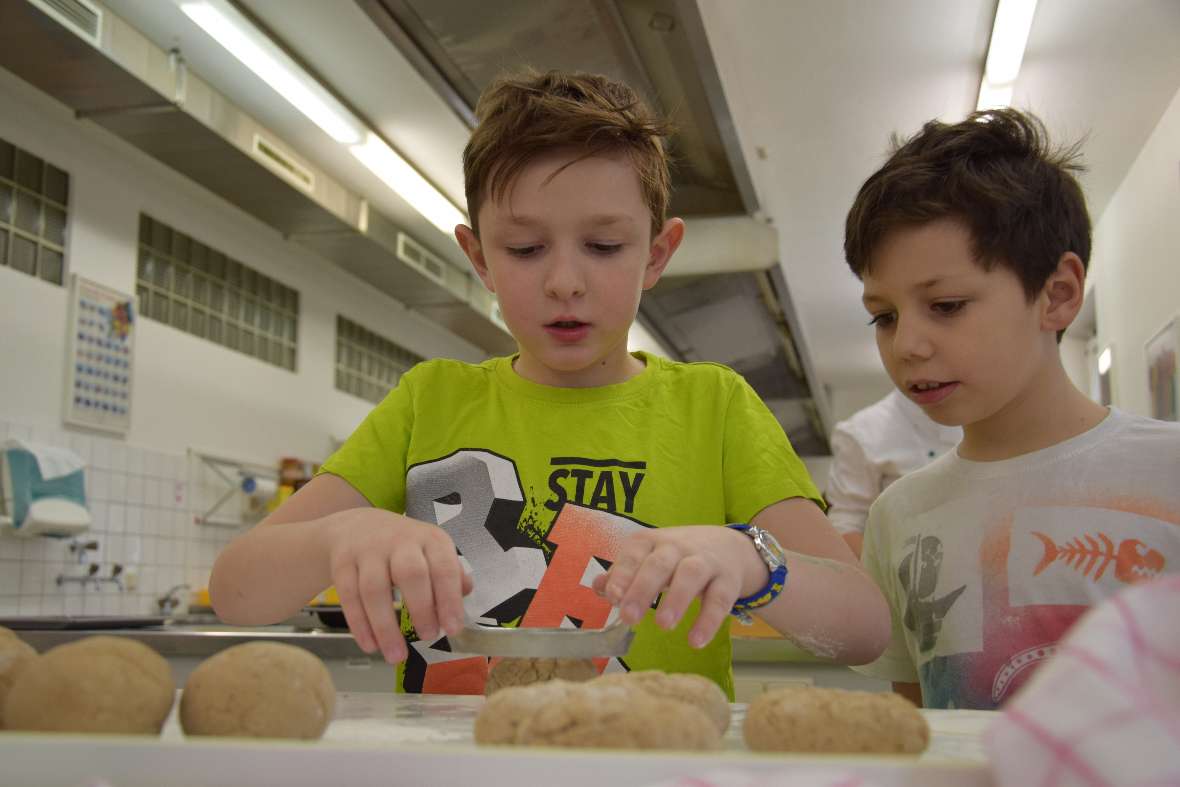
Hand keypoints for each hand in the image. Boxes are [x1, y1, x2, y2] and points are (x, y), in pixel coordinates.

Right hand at [322, 508, 472, 663]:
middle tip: (428, 637)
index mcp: (429, 539)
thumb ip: (450, 572)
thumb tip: (466, 593)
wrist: (355, 526)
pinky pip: (348, 596)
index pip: (443, 567)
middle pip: (409, 573)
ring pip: (373, 589)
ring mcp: (367, 551)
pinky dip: (359, 625)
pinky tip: (371, 646)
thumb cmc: (403, 547)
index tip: (453, 629)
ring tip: (396, 656)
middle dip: (421, 608)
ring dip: (385, 627)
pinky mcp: (342, 563)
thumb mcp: (431, 551)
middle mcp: (399, 540)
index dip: (449, 599)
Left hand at [590, 525, 768, 647]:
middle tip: (629, 617)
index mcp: (652, 542)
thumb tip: (598, 587)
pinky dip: (708, 620)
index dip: (622, 574)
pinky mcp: (727, 580)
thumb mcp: (648, 559)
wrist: (729, 547)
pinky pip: (720, 599)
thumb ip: (623, 575)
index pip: (634, 554)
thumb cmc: (677, 559)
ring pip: (690, 575)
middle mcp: (677, 548)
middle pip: (659, 564)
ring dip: (676, 599)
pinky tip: (696, 640)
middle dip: (643, 589)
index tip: (613, 596)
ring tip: (663, 626)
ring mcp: (704, 562)